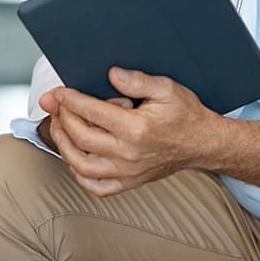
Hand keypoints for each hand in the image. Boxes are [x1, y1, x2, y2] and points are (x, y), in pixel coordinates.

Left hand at [38, 67, 224, 196]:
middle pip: (80, 136)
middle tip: (56, 104)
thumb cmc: (186, 114)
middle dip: (63, 117)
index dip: (71, 100)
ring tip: (60, 128)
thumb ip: (138, 80)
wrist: (203, 143)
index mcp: (136, 128)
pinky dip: (79, 174)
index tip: (60, 92)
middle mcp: (128, 153)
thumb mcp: (167, 89)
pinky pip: (95, 186)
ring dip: (64, 145)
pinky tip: (75, 157)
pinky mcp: (128, 182)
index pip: (92, 112)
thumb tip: (111, 74)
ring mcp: (126, 172)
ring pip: (80, 164)